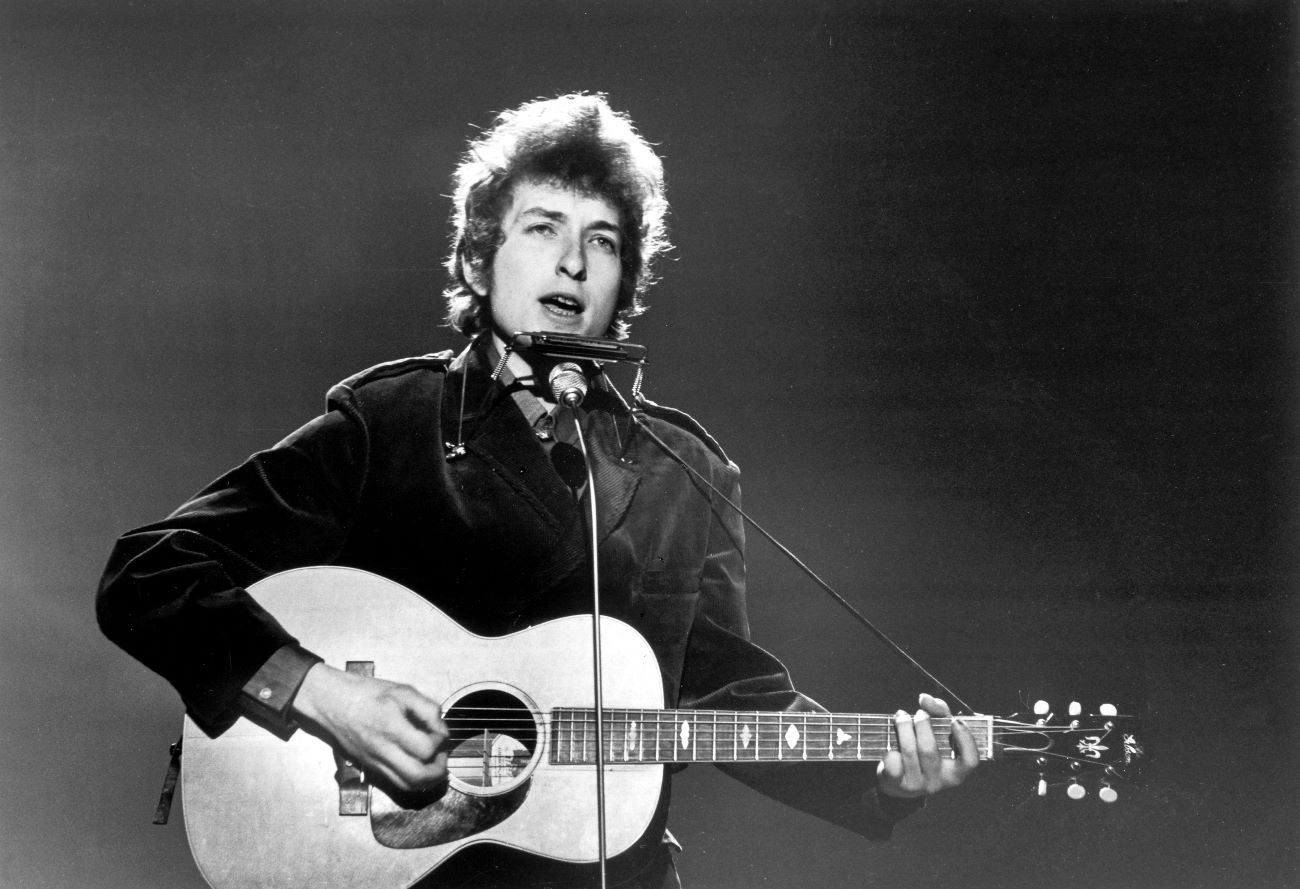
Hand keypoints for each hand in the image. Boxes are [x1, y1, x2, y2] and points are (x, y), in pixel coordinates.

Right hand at [290, 663, 448, 792]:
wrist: (333, 703)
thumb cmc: (367, 694)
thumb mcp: (403, 691)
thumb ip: (428, 709)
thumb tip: (441, 728)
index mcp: (391, 726)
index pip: (425, 749)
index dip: (440, 743)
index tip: (439, 733)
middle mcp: (382, 750)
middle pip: (418, 776)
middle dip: (438, 770)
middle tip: (442, 756)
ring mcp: (375, 762)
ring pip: (407, 786)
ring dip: (428, 780)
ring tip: (434, 764)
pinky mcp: (371, 767)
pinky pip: (396, 783)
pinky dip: (413, 780)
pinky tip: (418, 766)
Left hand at [876, 693, 977, 798]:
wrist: (899, 780)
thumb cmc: (926, 749)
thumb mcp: (938, 731)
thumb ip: (938, 712)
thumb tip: (925, 698)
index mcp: (956, 771)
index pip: (970, 760)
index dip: (965, 740)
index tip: (955, 721)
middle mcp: (939, 781)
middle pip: (929, 750)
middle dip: (922, 725)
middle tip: (919, 713)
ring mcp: (918, 785)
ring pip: (909, 752)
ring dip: (903, 728)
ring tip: (901, 716)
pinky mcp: (898, 785)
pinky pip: (893, 764)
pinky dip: (891, 750)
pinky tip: (891, 740)